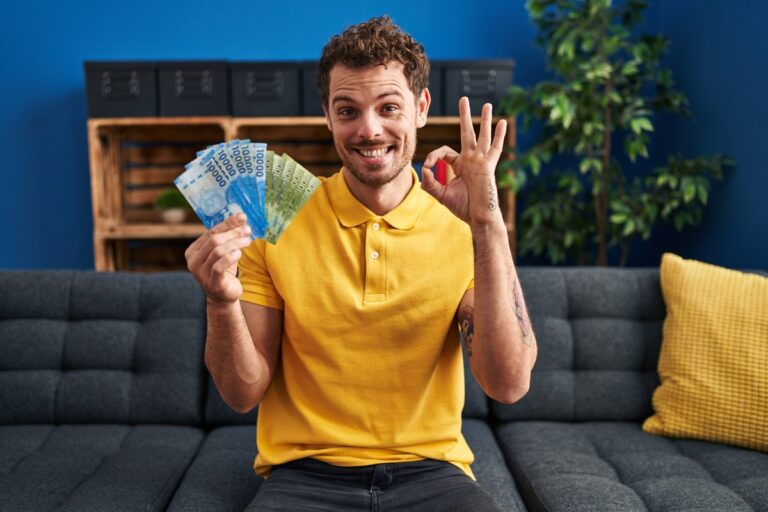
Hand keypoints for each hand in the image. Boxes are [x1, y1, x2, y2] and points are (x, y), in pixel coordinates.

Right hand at [185, 213, 252, 304]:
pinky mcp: (211, 283)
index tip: (242, 217)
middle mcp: (193, 261)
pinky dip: (230, 258)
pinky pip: (219, 267)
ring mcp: (200, 273)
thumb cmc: (224, 270)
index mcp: (193, 251)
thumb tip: (241, 218)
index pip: (210, 232)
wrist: (224, 296)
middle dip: (233, 234)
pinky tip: (239, 253)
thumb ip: (227, 237)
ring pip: (218, 251)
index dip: (227, 224)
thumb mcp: (223, 252)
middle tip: (247, 230)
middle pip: (214, 241)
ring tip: (247, 241)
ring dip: (235, 244)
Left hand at [421, 97, 506, 223]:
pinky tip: (503, 122)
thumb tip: (424, 169)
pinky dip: (499, 136)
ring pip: (482, 136)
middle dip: (464, 116)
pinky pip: (495, 148)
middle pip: (467, 133)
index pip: (444, 151)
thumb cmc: (463, 207)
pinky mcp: (488, 166)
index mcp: (460, 165)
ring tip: (487, 104)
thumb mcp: (441, 194)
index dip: (433, 156)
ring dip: (484, 120)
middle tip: (463, 99)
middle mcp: (471, 160)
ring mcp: (480, 162)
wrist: (478, 217)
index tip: (427, 167)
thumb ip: (430, 183)